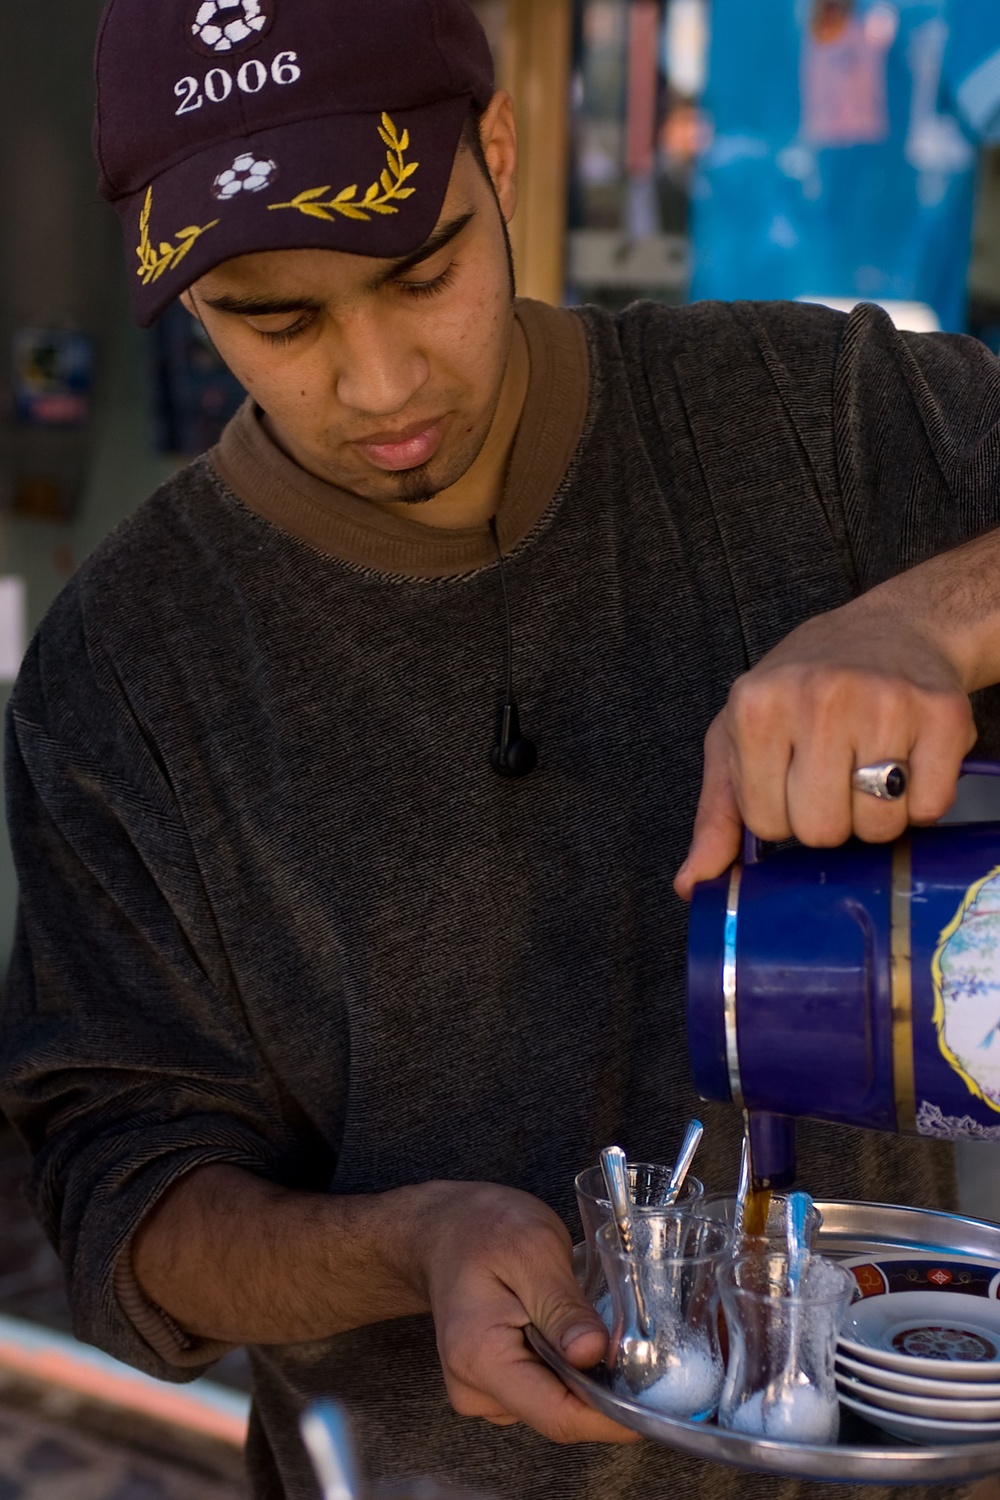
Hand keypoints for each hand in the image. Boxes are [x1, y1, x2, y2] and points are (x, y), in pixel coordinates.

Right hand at [416, 1182, 639, 1443]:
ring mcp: (480, 1392)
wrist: (444, 1228)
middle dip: (601, 1390)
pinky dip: (564, 1369)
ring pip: (554, 1405)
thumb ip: (562, 1306)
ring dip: (582, 1377)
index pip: (557, 1416)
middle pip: (559, 1414)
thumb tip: (593, 1354)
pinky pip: (542, 1392)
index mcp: (479, 1358)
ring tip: (587, 1323)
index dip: (612, 1418)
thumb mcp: (533, 1249)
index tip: (658, 1404)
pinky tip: (564, 1331)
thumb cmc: (484, 1228)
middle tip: (634, 1344)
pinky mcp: (491, 1386)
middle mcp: (474, 1389)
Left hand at [674, 594, 975, 899]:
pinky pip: (929, 807)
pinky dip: (921, 801)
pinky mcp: (941, 713)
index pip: (768, 825)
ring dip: (877, 815)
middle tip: (836, 776)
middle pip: (823, 831)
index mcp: (756, 706)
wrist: (891, 629)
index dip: (783, 815)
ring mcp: (883, 702)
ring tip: (871, 768)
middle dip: (830, 819)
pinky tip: (907, 762)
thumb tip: (692, 884)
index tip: (793, 778)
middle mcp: (818, 698)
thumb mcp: (740, 736)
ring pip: (879, 827)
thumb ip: (716, 814)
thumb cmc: (804, 688)